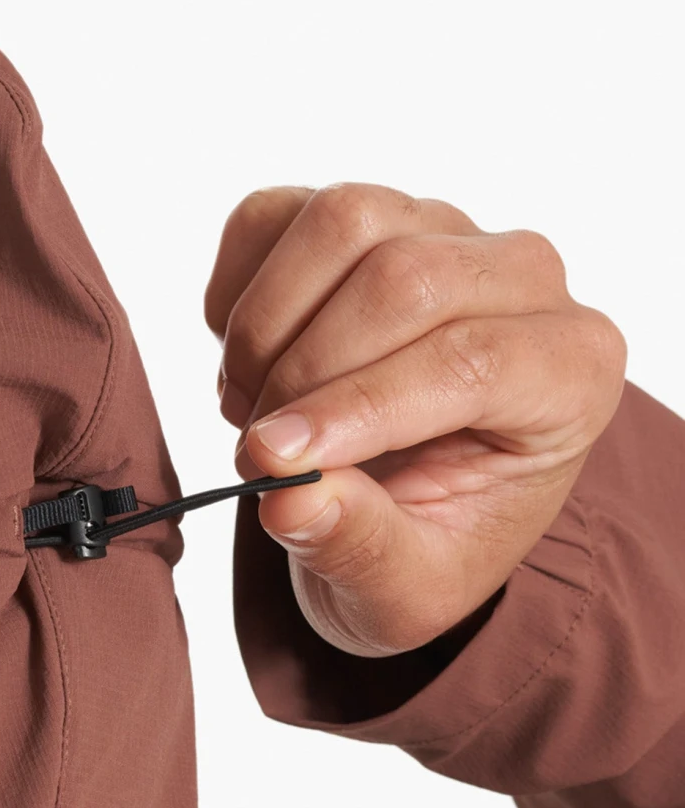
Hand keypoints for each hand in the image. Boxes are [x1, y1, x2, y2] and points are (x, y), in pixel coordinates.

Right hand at [204, 184, 626, 655]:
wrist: (407, 509)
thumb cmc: (426, 546)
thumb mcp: (404, 594)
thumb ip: (361, 551)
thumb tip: (291, 498)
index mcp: (571, 374)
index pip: (472, 359)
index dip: (358, 407)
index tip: (270, 462)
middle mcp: (525, 281)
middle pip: (403, 276)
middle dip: (300, 372)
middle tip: (256, 456)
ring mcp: (443, 229)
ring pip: (344, 220)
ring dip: (264, 325)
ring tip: (250, 410)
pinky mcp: (365, 218)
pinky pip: (278, 214)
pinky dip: (236, 291)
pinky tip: (246, 364)